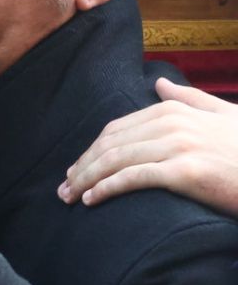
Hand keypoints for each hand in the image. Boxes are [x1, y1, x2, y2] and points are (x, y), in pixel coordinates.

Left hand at [60, 77, 237, 214]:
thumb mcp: (224, 115)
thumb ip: (190, 100)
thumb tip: (160, 84)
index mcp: (175, 110)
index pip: (117, 129)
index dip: (91, 150)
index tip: (75, 168)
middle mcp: (173, 123)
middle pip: (111, 144)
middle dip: (82, 166)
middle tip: (62, 188)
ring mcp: (179, 146)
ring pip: (116, 160)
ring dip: (86, 179)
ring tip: (69, 197)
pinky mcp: (186, 172)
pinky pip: (134, 178)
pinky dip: (107, 188)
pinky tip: (91, 200)